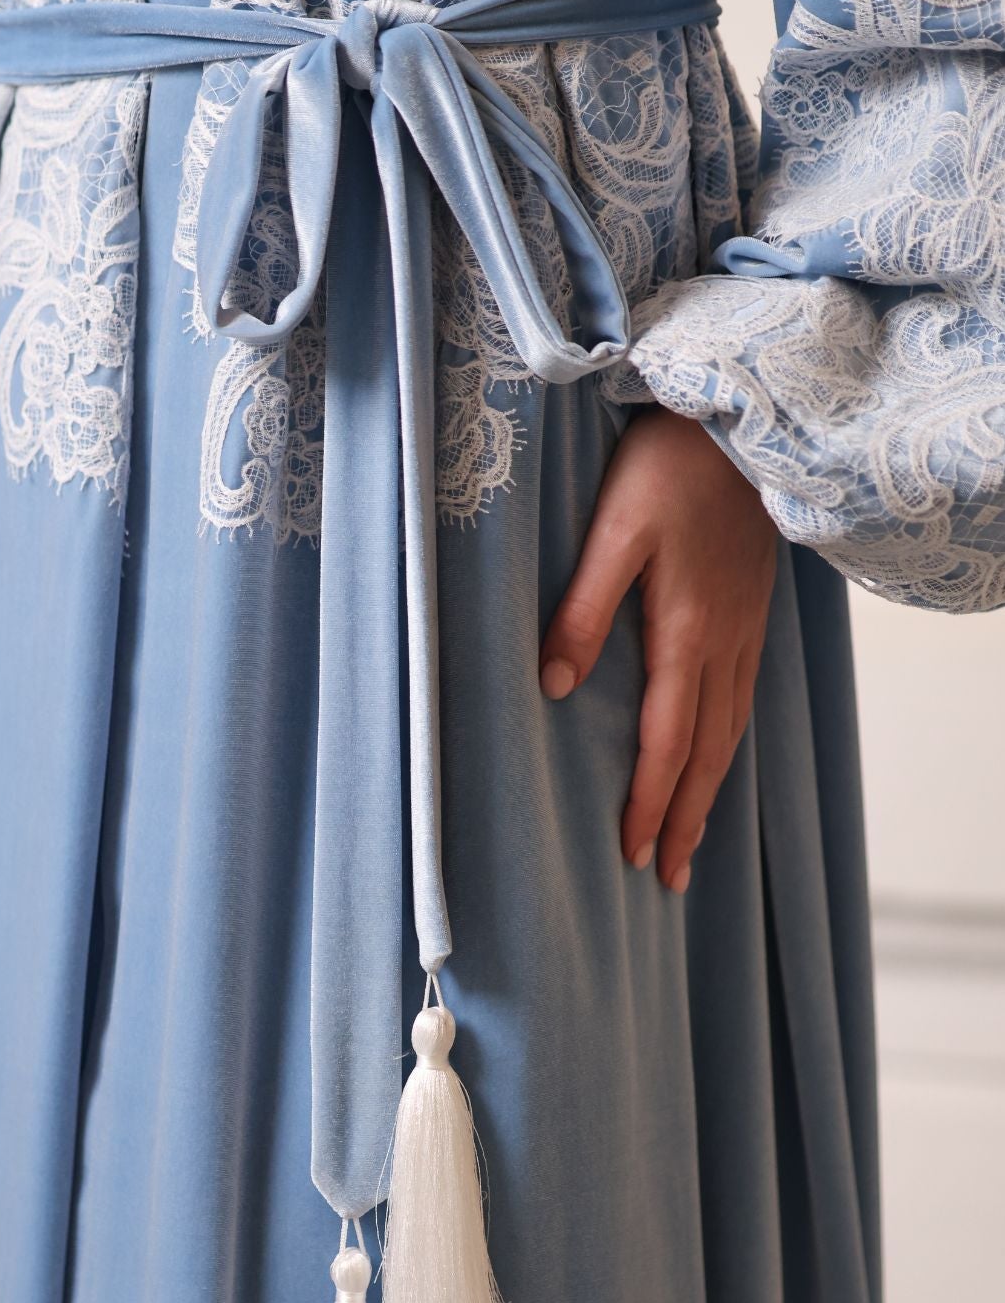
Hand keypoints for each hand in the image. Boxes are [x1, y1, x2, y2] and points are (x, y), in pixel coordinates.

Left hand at [539, 406, 776, 893]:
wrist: (742, 423)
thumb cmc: (667, 470)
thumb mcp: (613, 534)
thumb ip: (582, 610)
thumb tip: (551, 685)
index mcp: (687, 634)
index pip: (668, 741)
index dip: (651, 803)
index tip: (634, 857)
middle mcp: (725, 645)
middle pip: (709, 753)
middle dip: (688, 819)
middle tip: (669, 879)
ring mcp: (746, 632)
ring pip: (732, 731)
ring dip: (711, 791)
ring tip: (693, 840)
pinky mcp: (752, 614)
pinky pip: (744, 701)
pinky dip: (729, 745)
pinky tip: (719, 754)